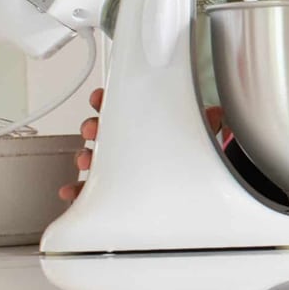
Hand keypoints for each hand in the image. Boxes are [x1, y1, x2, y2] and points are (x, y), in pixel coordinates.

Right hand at [60, 87, 229, 201]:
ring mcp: (118, 163)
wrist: (191, 178)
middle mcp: (126, 140)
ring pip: (93, 157)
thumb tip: (216, 113)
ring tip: (86, 160)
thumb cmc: (188, 148)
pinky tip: (72, 192)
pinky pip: (91, 189)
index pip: (120, 106)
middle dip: (94, 127)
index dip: (108, 100)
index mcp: (142, 121)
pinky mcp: (114, 187)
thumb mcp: (199, 131)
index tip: (101, 98)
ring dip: (85, 156)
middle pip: (102, 130)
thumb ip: (207, 121)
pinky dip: (78, 190)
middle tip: (94, 129)